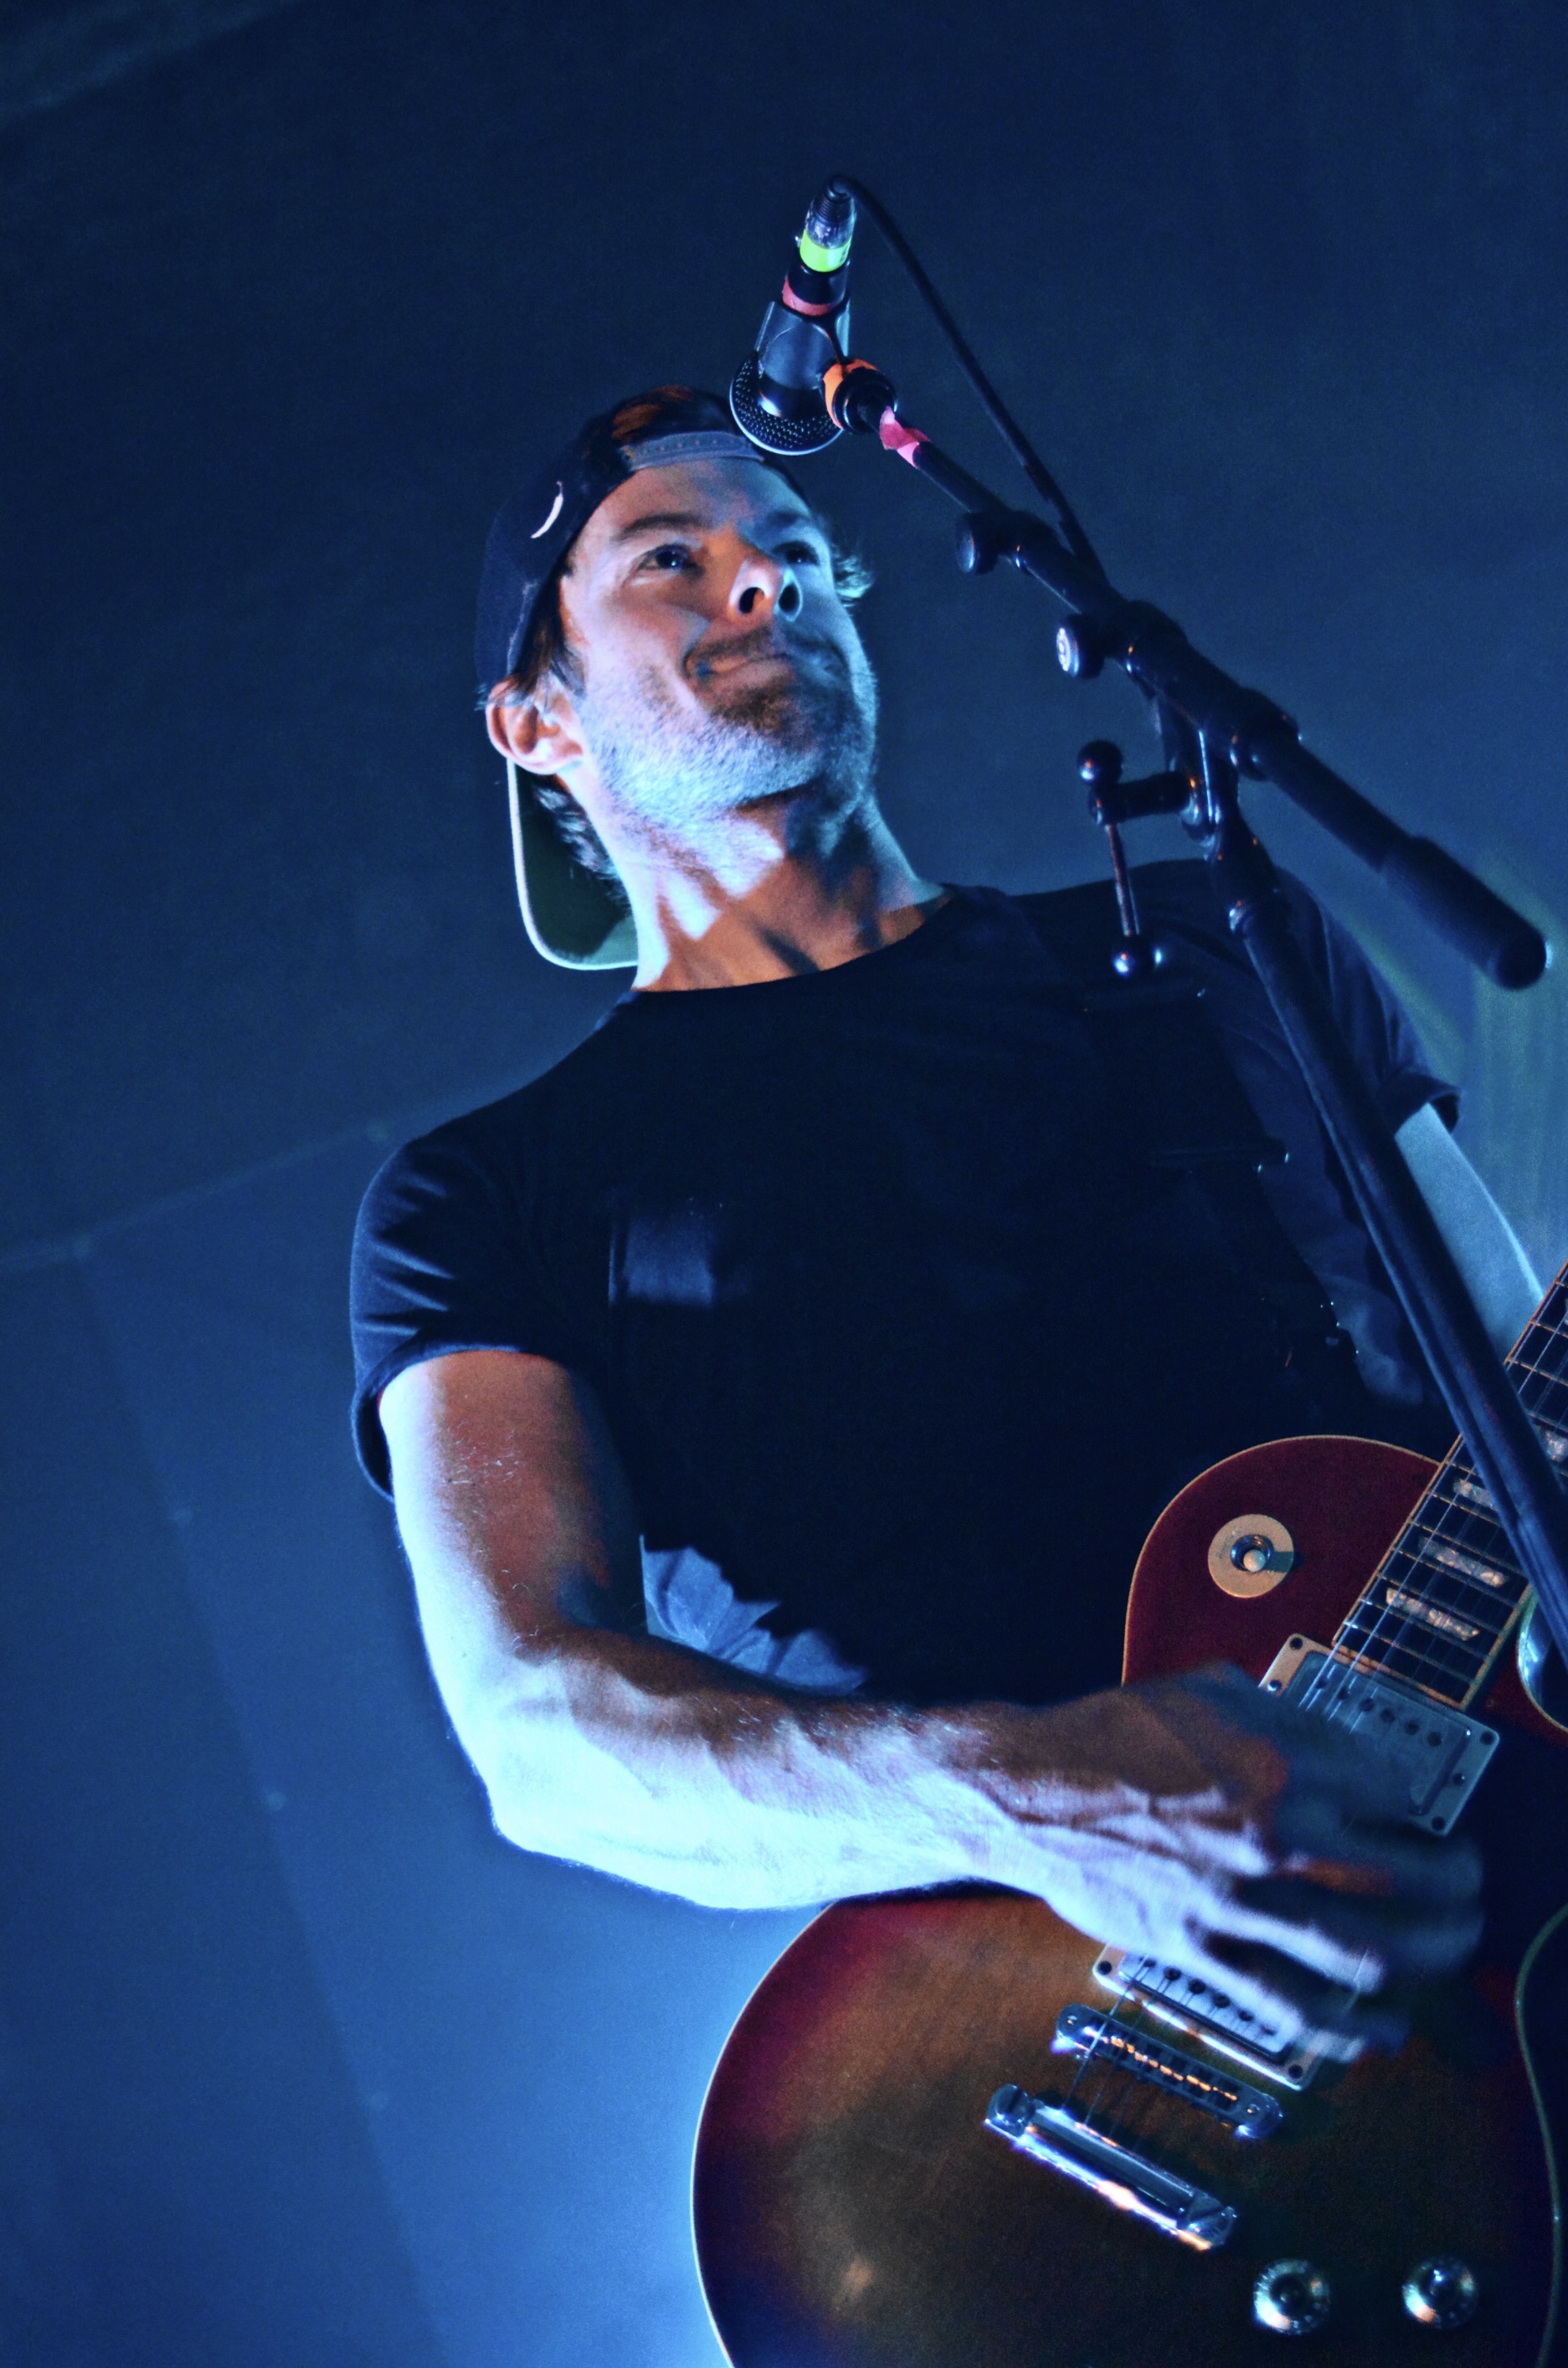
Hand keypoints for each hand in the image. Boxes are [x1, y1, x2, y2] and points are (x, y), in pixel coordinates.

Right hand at [976, 1662, 1482, 2055]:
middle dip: (1456, 1889)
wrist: (1029, 1791)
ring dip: (1425, 1962)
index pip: (1394, 1790)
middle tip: (1468, 1888)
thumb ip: (1285, 1713)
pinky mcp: (1199, 1948)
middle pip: (1405, 1879)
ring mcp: (1236, 1898)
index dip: (1425, 1806)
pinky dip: (1344, 2027)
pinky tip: (1376, 2030)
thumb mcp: (1208, 1689)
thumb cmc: (1112, 1734)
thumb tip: (1343, 1738)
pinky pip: (1287, 2004)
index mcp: (1279, 1759)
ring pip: (1364, 1952)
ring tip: (1447, 1957)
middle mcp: (1270, 1830)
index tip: (1429, 1816)